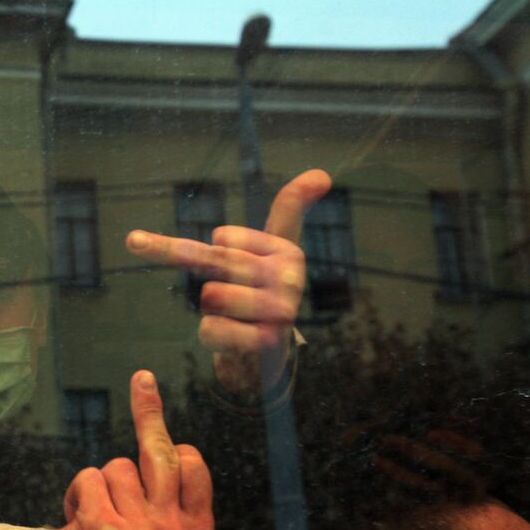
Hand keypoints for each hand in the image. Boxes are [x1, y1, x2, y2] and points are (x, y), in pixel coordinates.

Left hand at [0, 370, 212, 529]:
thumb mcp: (154, 512)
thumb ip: (163, 464)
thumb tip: (144, 377)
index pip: (192, 462)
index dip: (170, 445)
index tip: (161, 423)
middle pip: (161, 454)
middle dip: (148, 412)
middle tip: (142, 377)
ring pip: (117, 467)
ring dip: (99, 483)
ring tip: (95, 516)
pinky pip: (89, 478)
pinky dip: (75, 491)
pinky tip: (75, 523)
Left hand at [126, 169, 331, 393]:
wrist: (267, 357)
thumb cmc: (260, 295)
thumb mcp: (272, 250)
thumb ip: (290, 209)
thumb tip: (322, 173)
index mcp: (289, 252)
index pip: (222, 239)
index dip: (207, 255)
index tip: (227, 272)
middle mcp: (290, 278)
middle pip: (214, 263)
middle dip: (208, 283)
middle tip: (227, 302)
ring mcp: (281, 311)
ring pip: (210, 296)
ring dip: (210, 313)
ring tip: (236, 321)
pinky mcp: (267, 343)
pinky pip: (210, 329)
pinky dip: (212, 336)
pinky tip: (235, 341)